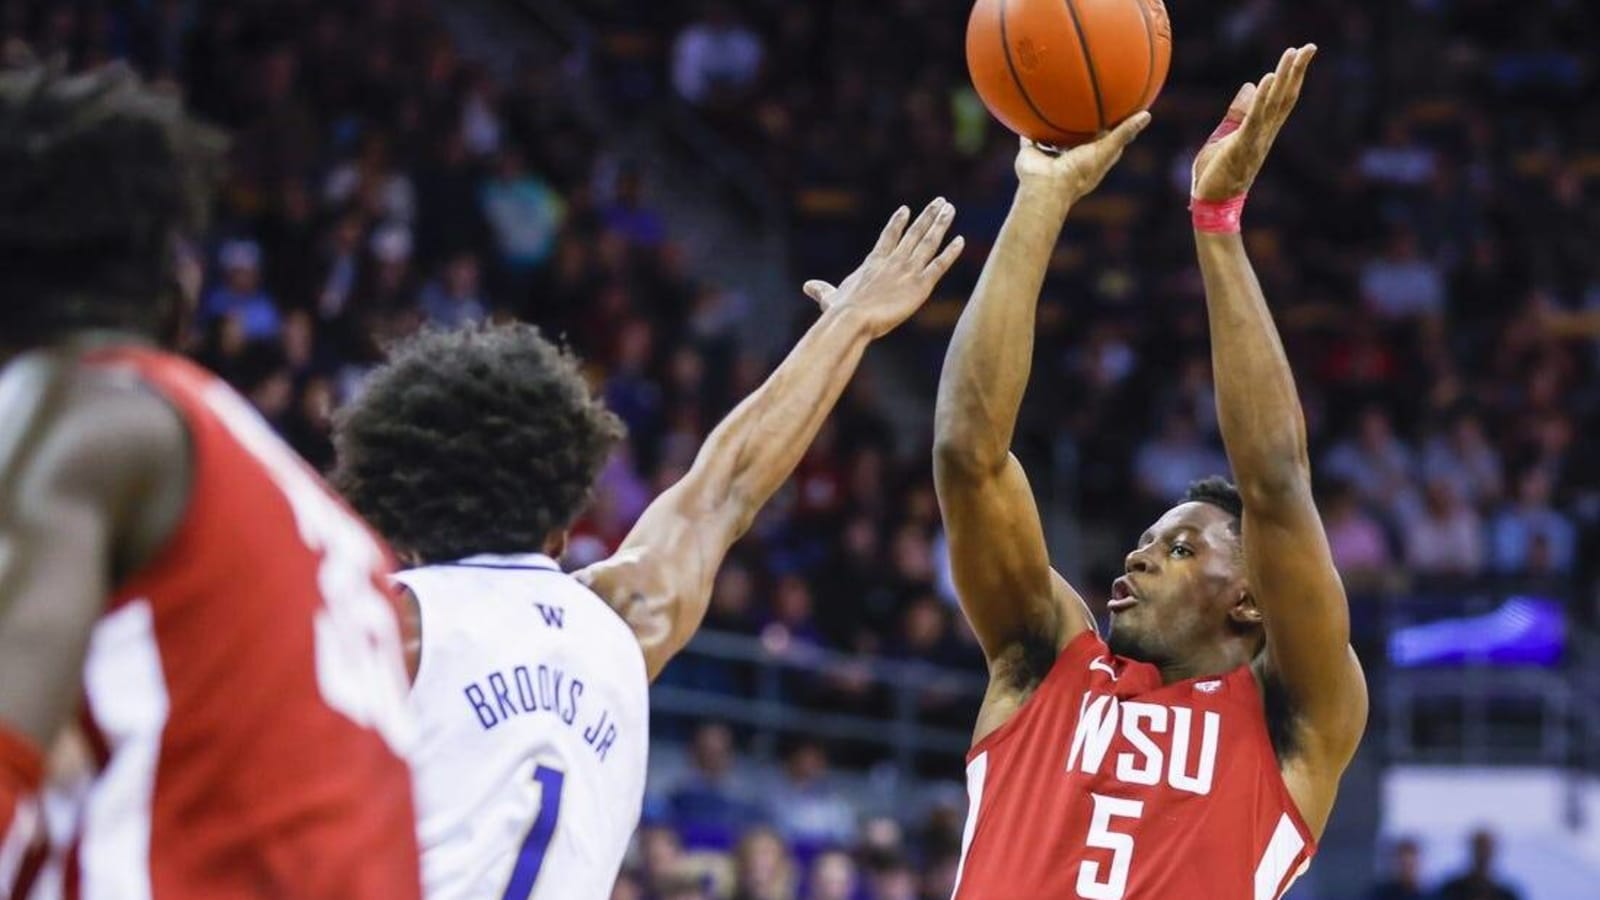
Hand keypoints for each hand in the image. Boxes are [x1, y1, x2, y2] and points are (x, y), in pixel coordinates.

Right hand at [803, 198, 964, 338]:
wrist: (852, 319)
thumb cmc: (840, 311)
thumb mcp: (830, 297)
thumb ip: (823, 290)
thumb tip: (808, 286)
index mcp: (873, 262)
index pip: (888, 236)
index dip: (898, 222)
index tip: (906, 209)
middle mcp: (893, 261)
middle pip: (914, 232)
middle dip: (928, 215)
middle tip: (940, 201)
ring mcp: (908, 271)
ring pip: (929, 242)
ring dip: (940, 224)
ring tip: (950, 209)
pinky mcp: (921, 285)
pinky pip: (939, 265)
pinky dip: (951, 252)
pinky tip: (960, 240)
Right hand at [1014, 112, 1151, 207]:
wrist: (1046, 186)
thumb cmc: (1079, 172)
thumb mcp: (1106, 149)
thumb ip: (1125, 132)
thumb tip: (1147, 114)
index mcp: (1090, 159)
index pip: (1105, 141)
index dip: (1111, 128)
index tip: (1116, 111)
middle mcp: (1071, 157)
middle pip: (1079, 137)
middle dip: (1082, 123)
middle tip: (1086, 100)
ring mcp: (1051, 156)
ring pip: (1054, 136)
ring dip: (1054, 124)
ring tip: (1056, 100)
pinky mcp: (1032, 152)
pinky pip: (1029, 137)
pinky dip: (1027, 126)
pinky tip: (1026, 109)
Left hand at [1192, 45, 1316, 201]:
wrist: (1211, 203)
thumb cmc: (1217, 173)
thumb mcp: (1226, 135)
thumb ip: (1239, 112)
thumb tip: (1250, 85)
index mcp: (1262, 131)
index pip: (1282, 99)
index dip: (1293, 76)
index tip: (1302, 53)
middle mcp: (1265, 134)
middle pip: (1285, 97)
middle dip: (1297, 71)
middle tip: (1310, 47)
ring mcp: (1256, 140)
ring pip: (1274, 104)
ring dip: (1284, 77)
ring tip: (1292, 53)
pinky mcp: (1242, 146)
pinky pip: (1255, 119)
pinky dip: (1262, 98)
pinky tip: (1268, 78)